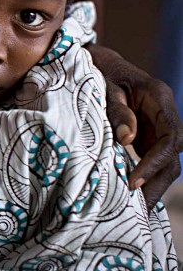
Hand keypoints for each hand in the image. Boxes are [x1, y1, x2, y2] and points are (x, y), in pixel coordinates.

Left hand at [89, 44, 182, 208]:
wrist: (96, 60)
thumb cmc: (98, 69)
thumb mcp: (103, 85)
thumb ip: (115, 109)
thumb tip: (127, 139)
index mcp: (159, 98)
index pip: (171, 138)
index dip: (155, 162)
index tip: (134, 182)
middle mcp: (165, 115)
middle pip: (173, 156)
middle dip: (158, 182)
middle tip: (139, 208)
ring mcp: (157, 127)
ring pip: (166, 162)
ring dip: (153, 185)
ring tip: (135, 209)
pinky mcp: (147, 135)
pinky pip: (152, 160)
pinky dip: (144, 177)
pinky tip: (131, 197)